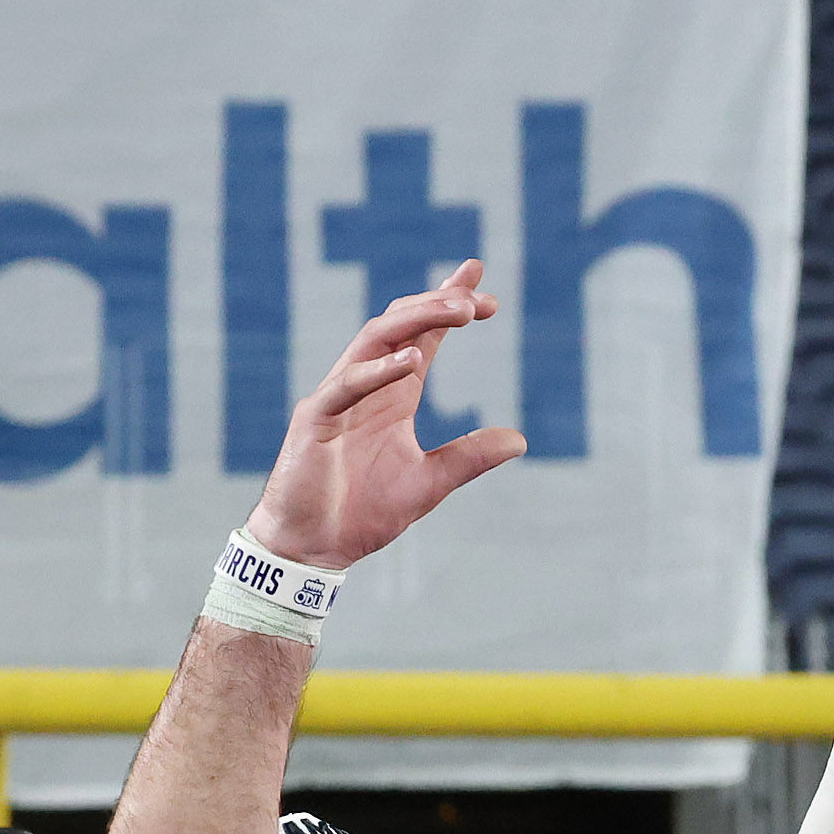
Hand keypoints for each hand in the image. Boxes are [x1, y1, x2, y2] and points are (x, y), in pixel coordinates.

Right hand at [242, 261, 527, 572]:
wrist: (314, 547)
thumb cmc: (362, 512)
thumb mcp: (430, 482)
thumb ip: (470, 457)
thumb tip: (519, 439)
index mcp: (394, 396)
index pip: (424, 338)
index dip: (448, 307)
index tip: (482, 286)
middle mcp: (366, 386)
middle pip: (402, 326)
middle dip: (439, 305)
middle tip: (479, 299)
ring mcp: (338, 397)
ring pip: (374, 339)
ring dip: (416, 321)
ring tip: (457, 312)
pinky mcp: (315, 419)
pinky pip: (346, 384)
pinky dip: (378, 370)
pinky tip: (412, 361)